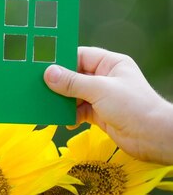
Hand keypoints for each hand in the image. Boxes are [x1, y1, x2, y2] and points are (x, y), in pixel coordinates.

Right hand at [44, 46, 172, 163]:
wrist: (155, 139)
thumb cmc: (133, 106)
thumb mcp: (100, 90)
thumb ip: (72, 82)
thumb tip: (48, 73)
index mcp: (110, 63)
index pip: (80, 56)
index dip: (62, 60)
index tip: (41, 65)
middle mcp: (105, 77)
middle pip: (75, 76)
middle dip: (59, 83)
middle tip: (38, 86)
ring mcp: (102, 96)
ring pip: (75, 94)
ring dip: (62, 100)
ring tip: (47, 104)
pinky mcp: (100, 114)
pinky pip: (78, 110)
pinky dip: (70, 115)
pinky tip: (63, 120)